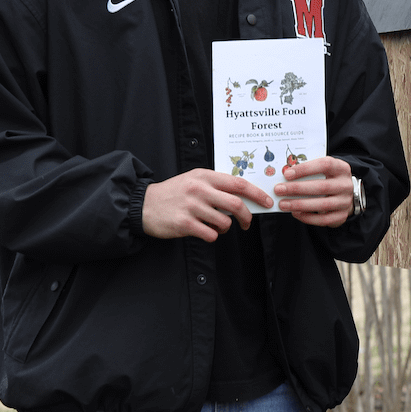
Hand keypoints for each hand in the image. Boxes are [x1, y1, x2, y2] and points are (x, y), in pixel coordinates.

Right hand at [142, 168, 273, 241]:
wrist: (143, 204)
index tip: (267, 201)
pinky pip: (210, 234)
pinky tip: (205, 231)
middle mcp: (199, 189)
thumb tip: (243, 194)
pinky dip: (213, 235)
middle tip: (247, 223)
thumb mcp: (194, 180)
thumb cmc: (173, 193)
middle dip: (247, 216)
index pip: (239, 183)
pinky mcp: (184, 223)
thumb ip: (216, 184)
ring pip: (224, 221)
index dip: (257, 194)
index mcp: (205, 176)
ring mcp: (191, 206)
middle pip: (236, 204)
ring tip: (217, 226)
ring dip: (226, 227)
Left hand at [274, 156, 353, 227]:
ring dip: (299, 204)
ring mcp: (345, 202)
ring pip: (322, 205)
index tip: (287, 174)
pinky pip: (323, 220)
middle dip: (297, 189)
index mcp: (342, 168)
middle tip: (279, 190)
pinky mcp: (341, 216)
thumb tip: (286, 175)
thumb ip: (309, 170)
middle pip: (322, 187)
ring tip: (283, 204)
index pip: (325, 165)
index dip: (305, 169)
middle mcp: (346, 185)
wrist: (345, 195)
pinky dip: (307, 217)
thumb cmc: (328, 179)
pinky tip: (294, 213)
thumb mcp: (324, 170)